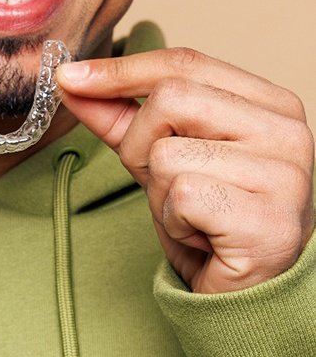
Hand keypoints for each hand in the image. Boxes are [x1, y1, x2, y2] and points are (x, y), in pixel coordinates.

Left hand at [58, 48, 314, 293]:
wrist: (238, 292)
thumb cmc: (205, 221)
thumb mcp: (160, 160)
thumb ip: (122, 119)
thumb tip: (72, 81)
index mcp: (269, 104)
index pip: (184, 63)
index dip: (120, 71)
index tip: (70, 77)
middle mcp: (286, 130)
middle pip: (170, 100)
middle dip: (140, 147)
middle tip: (165, 185)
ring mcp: (284, 175)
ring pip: (167, 154)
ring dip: (159, 194)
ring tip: (190, 215)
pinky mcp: (267, 220)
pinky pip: (181, 195)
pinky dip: (173, 221)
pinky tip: (200, 236)